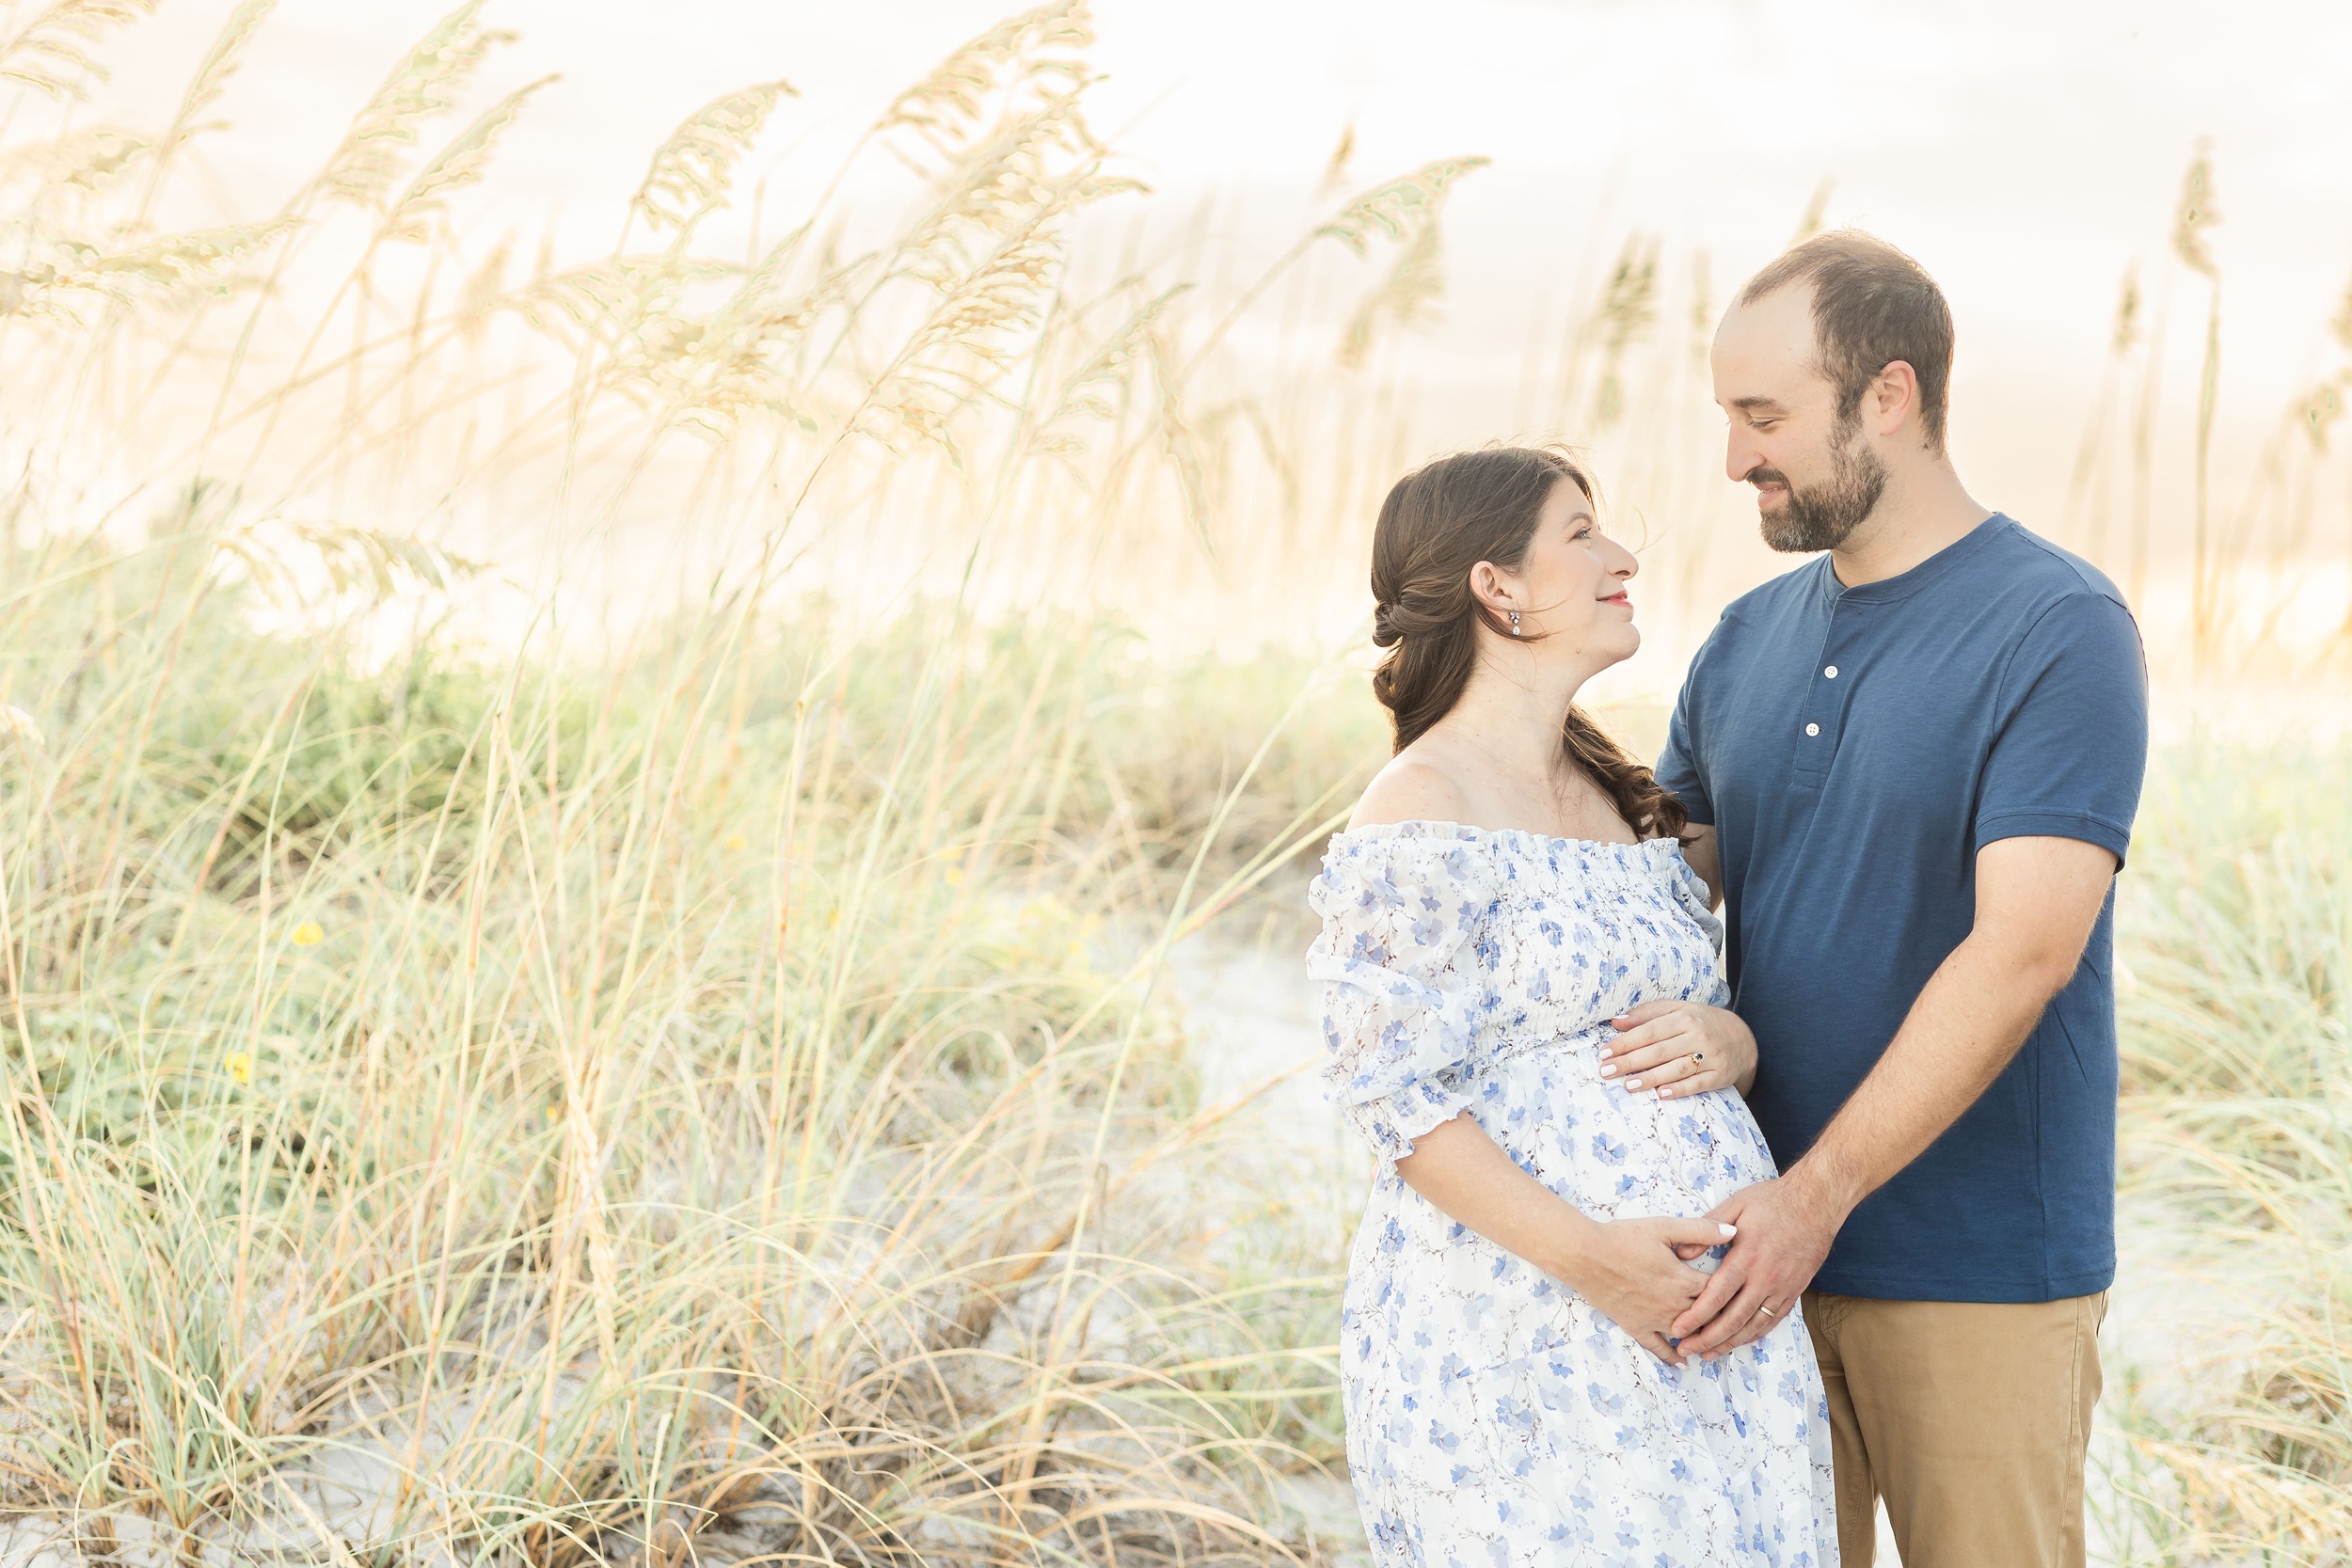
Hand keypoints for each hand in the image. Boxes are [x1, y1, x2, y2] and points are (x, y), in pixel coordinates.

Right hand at [1559, 1216, 1739, 1366]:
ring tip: (1717, 1339)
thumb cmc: (1623, 1237)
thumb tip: (1734, 1232)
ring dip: (1704, 1338)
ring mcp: (1655, 1319)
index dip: (1735, 1289)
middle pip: (1709, 1317)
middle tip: (1738, 1316)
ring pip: (1688, 1335)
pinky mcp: (1636, 1326)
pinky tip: (1682, 1362)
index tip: (1744, 1287)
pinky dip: (1672, 1357)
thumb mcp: (1664, 1227)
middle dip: (1724, 1316)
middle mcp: (1674, 1305)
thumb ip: (1701, 1230)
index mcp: (1684, 1281)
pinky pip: (1658, 1347)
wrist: (1585, 1255)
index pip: (1721, 1290)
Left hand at [1602, 999, 1757, 1099]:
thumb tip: (1616, 1021)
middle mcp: (1698, 1035)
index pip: (1649, 1031)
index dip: (1625, 1043)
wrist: (1742, 1039)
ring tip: (1628, 1085)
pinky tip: (1661, 1094)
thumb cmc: (1700, 1023)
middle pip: (1659, 1051)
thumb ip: (1646, 1014)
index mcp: (1684, 1017)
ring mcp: (1711, 1056)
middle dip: (1630, 1061)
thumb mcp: (1677, 1010)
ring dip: (1651, 1078)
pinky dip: (1679, 1089)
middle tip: (1606, 1071)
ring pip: (1676, 1068)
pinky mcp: (1720, 1075)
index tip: (1603, 1053)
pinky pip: (1697, 1084)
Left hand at [1668, 1169, 1847, 1357]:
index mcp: (1747, 1257)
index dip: (1695, 1316)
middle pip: (1733, 1319)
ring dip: (1729, 1343)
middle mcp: (1764, 1279)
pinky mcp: (1794, 1292)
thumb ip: (1707, 1228)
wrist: (1817, 1203)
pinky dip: (1754, 1335)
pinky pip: (1772, 1321)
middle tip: (1686, 1350)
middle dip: (1707, 1338)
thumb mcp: (1736, 1205)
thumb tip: (1682, 1252)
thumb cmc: (1773, 1201)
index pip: (1717, 1295)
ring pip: (1753, 1326)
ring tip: (1708, 1354)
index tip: (1677, 1329)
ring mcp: (1782, 1288)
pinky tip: (1739, 1342)